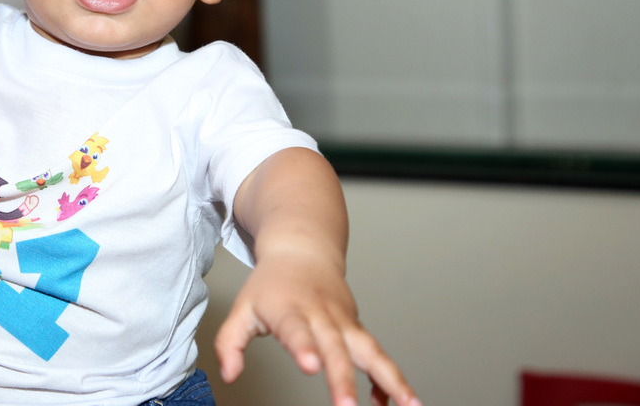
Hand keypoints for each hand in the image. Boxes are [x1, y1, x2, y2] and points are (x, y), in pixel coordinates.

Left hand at [214, 246, 419, 405]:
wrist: (302, 249)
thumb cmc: (271, 284)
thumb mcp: (242, 308)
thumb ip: (230, 343)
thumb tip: (229, 374)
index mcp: (289, 309)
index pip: (296, 329)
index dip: (303, 347)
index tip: (311, 366)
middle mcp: (321, 315)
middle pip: (335, 347)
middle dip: (343, 379)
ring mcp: (343, 321)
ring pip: (370, 350)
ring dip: (391, 378)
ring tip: (410, 405)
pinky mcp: (357, 328)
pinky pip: (376, 355)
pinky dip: (389, 378)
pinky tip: (394, 402)